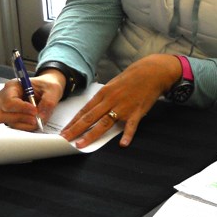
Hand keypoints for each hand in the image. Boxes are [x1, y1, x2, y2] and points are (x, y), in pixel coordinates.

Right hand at [0, 71, 63, 130]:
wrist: (47, 89)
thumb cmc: (46, 86)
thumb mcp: (52, 89)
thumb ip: (48, 101)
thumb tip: (41, 116)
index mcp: (12, 86)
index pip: (9, 101)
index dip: (22, 108)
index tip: (35, 110)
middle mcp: (5, 98)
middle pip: (3, 114)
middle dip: (21, 118)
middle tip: (36, 119)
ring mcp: (6, 109)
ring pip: (8, 122)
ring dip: (23, 123)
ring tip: (37, 120)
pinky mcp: (11, 117)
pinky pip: (14, 126)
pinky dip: (25, 126)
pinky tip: (34, 122)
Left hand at [60, 54, 180, 147]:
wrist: (152, 72)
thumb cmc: (133, 77)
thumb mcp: (114, 83)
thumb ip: (104, 97)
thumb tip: (94, 109)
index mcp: (104, 93)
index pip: (85, 110)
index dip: (73, 121)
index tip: (64, 130)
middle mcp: (111, 100)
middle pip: (90, 117)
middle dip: (75, 129)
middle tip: (65, 139)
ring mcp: (124, 106)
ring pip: (105, 123)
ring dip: (92, 134)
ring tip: (81, 144)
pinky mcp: (137, 111)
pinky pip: (131, 125)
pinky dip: (127, 135)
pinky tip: (122, 144)